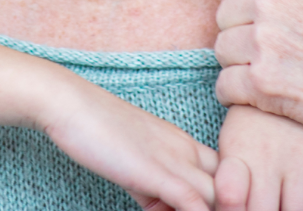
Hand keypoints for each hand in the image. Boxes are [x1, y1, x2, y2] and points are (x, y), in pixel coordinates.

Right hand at [0, 38, 216, 210]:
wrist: (67, 102)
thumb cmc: (94, 129)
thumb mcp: (131, 164)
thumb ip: (152, 189)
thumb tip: (160, 208)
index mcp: (184, 143)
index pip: (229, 175)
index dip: (229, 199)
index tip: (214, 208)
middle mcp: (187, 149)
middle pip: (235, 186)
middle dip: (232, 208)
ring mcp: (174, 159)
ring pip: (224, 198)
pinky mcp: (156, 171)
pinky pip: (195, 204)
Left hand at [214, 0, 302, 160]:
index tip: (254, 9)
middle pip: (227, 11)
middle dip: (240, 31)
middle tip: (261, 51)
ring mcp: (267, 40)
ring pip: (222, 47)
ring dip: (237, 63)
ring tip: (260, 76)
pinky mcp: (262, 84)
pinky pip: (224, 84)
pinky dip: (235, 95)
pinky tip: (255, 99)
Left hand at [215, 105, 302, 210]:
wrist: (289, 75)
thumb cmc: (255, 118)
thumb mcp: (232, 140)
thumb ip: (229, 178)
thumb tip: (230, 208)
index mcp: (237, 152)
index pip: (230, 201)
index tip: (239, 208)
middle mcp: (267, 157)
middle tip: (267, 205)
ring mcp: (299, 158)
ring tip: (284, 203)